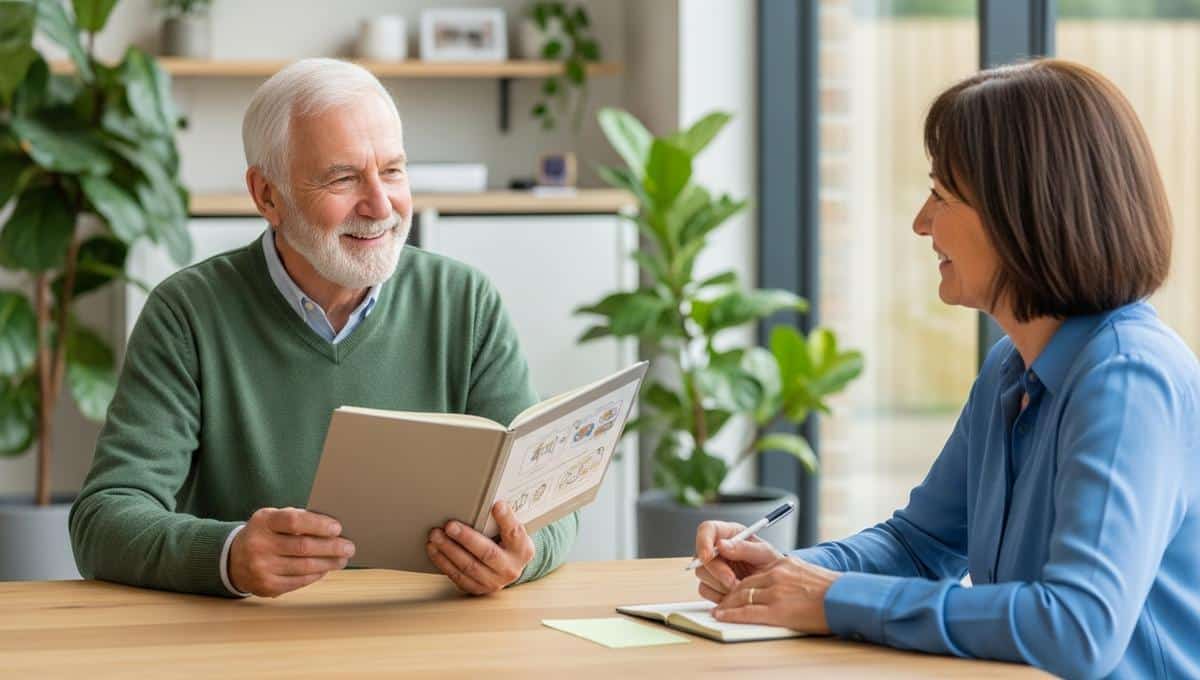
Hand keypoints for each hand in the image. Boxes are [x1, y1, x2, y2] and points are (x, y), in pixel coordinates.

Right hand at [229, 507, 355, 597]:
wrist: (234, 559)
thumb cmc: (265, 533)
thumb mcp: (273, 518)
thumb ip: (297, 518)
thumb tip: (332, 528)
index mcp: (263, 522)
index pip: (293, 521)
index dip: (318, 524)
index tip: (338, 528)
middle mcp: (259, 545)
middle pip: (303, 547)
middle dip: (331, 547)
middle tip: (349, 547)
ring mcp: (261, 568)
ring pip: (304, 567)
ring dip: (328, 563)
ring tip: (342, 559)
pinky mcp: (266, 586)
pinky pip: (299, 581)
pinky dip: (316, 575)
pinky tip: (325, 569)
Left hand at [426, 501, 533, 594]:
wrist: (507, 568)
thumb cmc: (507, 543)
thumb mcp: (512, 531)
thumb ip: (503, 519)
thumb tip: (489, 501)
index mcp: (522, 550)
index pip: (515, 533)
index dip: (506, 519)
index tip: (497, 505)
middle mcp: (510, 569)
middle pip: (487, 553)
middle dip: (466, 538)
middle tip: (449, 526)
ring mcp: (493, 582)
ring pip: (468, 567)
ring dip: (449, 550)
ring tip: (436, 536)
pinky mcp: (477, 589)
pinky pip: (457, 577)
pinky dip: (443, 562)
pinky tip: (434, 549)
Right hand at [693, 520, 782, 602]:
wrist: (774, 585)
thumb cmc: (770, 564)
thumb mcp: (765, 553)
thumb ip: (745, 548)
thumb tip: (722, 545)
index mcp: (729, 533)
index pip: (707, 529)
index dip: (703, 541)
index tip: (707, 556)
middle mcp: (716, 548)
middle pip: (701, 556)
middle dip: (717, 571)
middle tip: (732, 580)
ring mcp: (712, 566)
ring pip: (702, 574)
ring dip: (720, 584)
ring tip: (740, 587)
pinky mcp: (710, 584)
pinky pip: (705, 590)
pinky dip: (718, 595)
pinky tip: (734, 594)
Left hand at [712, 557, 840, 633]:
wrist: (845, 599)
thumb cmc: (831, 590)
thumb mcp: (806, 572)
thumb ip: (788, 575)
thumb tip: (779, 585)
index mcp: (783, 563)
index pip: (753, 572)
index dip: (738, 581)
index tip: (729, 585)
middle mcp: (776, 574)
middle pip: (744, 583)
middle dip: (729, 593)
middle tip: (721, 600)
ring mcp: (775, 592)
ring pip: (742, 596)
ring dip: (727, 604)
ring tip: (719, 611)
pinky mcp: (777, 610)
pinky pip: (748, 611)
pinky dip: (732, 614)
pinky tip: (723, 616)